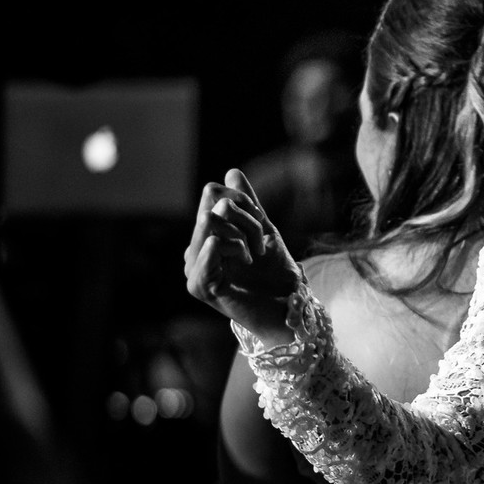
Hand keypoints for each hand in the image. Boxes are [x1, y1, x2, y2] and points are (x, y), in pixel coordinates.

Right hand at [184, 169, 302, 341]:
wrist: (289, 310)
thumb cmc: (278, 276)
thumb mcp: (264, 230)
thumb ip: (247, 204)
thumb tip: (231, 172)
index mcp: (206, 236)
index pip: (211, 193)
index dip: (242, 200)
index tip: (261, 223)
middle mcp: (194, 251)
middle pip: (211, 204)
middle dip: (246, 218)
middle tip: (261, 244)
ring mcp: (193, 269)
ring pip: (209, 221)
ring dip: (244, 233)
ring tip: (255, 255)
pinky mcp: (199, 286)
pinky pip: (207, 247)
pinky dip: (232, 246)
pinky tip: (246, 259)